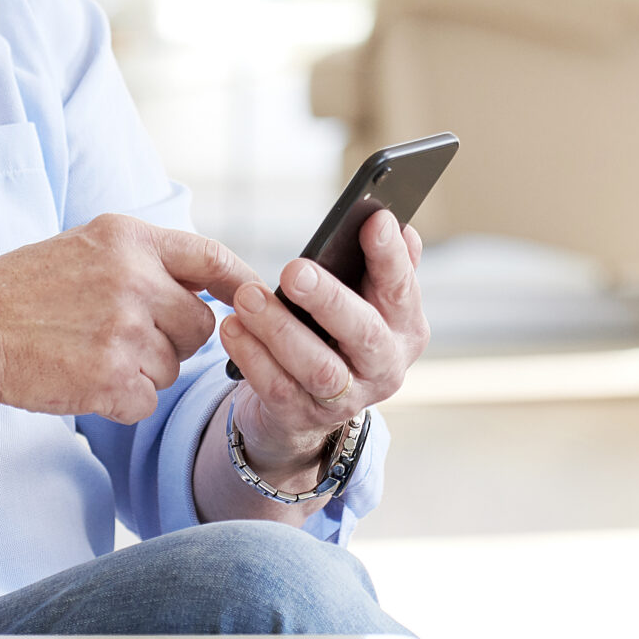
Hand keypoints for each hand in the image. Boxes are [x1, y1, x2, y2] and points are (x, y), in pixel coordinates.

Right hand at [0, 214, 261, 424]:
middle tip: (123, 337)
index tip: (257, 301)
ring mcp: (123, 330)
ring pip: (173, 367)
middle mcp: (133, 279)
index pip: (210, 257)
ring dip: (142, 371)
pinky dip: (121, 399)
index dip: (241, 283)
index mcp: (129, 240)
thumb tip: (210, 287)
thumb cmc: (24, 290)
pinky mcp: (110, 378)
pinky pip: (147, 400)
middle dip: (174, 340)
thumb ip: (145, 260)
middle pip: (201, 326)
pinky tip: (83, 378)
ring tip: (90, 352)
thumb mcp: (88, 248)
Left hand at [218, 209, 428, 467]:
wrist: (308, 406)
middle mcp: (385, 368)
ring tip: (247, 297)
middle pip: (364, 334)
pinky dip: (253, 358)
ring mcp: (346, 400)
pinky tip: (233, 328)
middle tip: (294, 269)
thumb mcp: (365, 302)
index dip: (391, 256)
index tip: (374, 220)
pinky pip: (278, 389)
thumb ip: (382, 267)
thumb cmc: (337, 335)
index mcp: (405, 330)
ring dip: (280, 329)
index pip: (402, 289)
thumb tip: (396, 226)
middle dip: (329, 300)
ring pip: (319, 368)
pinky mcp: (303, 419)